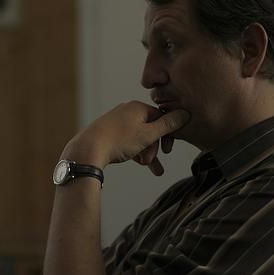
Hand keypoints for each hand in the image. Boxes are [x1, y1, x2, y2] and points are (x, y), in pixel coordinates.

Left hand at [62, 101, 189, 174]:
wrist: (88, 150)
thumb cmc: (118, 141)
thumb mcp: (149, 134)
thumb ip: (169, 125)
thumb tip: (186, 113)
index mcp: (138, 107)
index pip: (162, 117)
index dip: (168, 135)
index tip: (168, 150)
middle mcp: (127, 111)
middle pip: (151, 128)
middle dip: (154, 147)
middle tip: (153, 160)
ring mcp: (117, 121)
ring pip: (140, 137)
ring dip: (147, 152)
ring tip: (149, 167)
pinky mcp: (109, 132)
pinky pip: (128, 141)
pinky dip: (135, 151)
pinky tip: (137, 162)